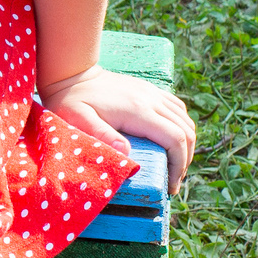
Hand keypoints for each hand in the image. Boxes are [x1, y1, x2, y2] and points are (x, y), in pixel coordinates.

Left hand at [40, 67, 197, 184]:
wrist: (73, 72)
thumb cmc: (71, 100)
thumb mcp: (79, 119)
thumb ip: (102, 135)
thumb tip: (127, 152)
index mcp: (138, 110)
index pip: (175, 139)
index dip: (179, 165)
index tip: (170, 186)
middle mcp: (151, 100)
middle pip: (186, 131)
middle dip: (184, 160)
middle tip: (173, 182)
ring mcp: (152, 93)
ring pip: (185, 120)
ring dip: (186, 145)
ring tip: (174, 166)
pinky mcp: (149, 90)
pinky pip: (177, 108)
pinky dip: (181, 126)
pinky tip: (171, 141)